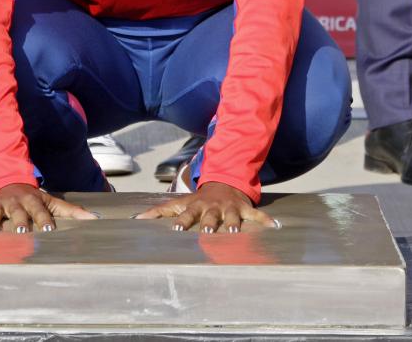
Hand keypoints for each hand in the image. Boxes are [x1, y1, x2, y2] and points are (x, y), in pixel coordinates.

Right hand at [0, 183, 96, 232]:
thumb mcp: (52, 200)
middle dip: (20, 221)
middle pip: (19, 212)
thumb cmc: (33, 197)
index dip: (45, 219)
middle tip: (22, 231)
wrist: (9, 178)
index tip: (49, 229)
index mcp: (33, 201)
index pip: (41, 211)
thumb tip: (96, 219)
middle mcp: (16, 202)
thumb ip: (72, 211)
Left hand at [134, 182, 277, 232]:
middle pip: (208, 216)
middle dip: (206, 223)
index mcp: (195, 206)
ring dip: (232, 223)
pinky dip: (265, 221)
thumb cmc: (199, 199)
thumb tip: (136, 218)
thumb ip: (159, 211)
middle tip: (205, 231)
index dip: (180, 221)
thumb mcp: (180, 202)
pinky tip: (275, 226)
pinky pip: (256, 216)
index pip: (184, 213)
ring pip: (231, 216)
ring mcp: (228, 208)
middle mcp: (211, 207)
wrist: (225, 181)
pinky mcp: (244, 209)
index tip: (175, 228)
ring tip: (234, 231)